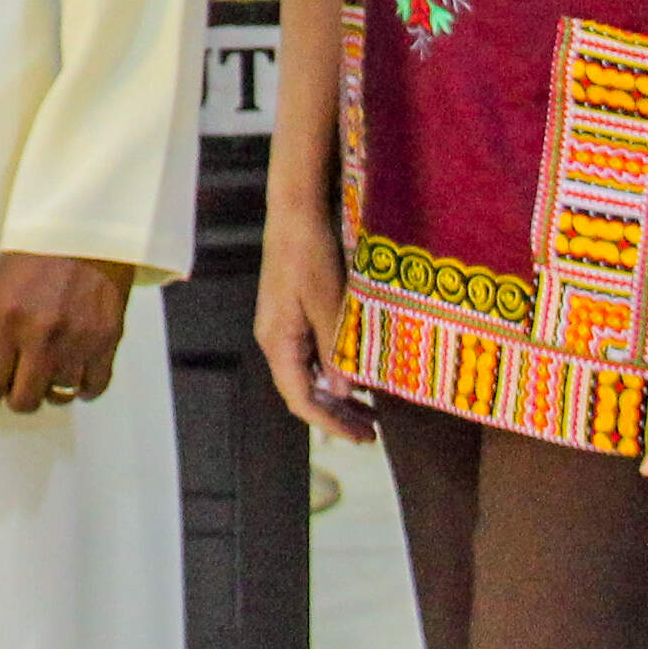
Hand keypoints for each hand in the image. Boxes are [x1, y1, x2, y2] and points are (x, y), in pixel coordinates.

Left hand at [0, 251, 131, 416]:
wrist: (87, 228)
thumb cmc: (36, 254)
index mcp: (7, 319)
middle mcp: (43, 335)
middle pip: (25, 399)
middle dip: (16, 399)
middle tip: (15, 388)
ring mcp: (79, 340)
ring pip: (59, 396)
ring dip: (49, 390)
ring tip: (46, 373)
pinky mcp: (108, 339)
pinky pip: (94, 387)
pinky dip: (82, 388)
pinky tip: (73, 376)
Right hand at [256, 196, 373, 444]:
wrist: (295, 211)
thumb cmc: (309, 252)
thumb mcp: (329, 302)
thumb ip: (335, 348)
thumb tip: (342, 391)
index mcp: (277, 341)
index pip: (300, 399)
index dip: (330, 423)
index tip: (361, 437)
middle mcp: (276, 339)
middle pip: (303, 392)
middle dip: (336, 415)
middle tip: (372, 434)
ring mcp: (283, 327)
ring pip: (309, 375)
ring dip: (337, 395)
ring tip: (370, 411)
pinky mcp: (293, 314)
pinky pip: (312, 355)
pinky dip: (334, 371)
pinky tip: (357, 374)